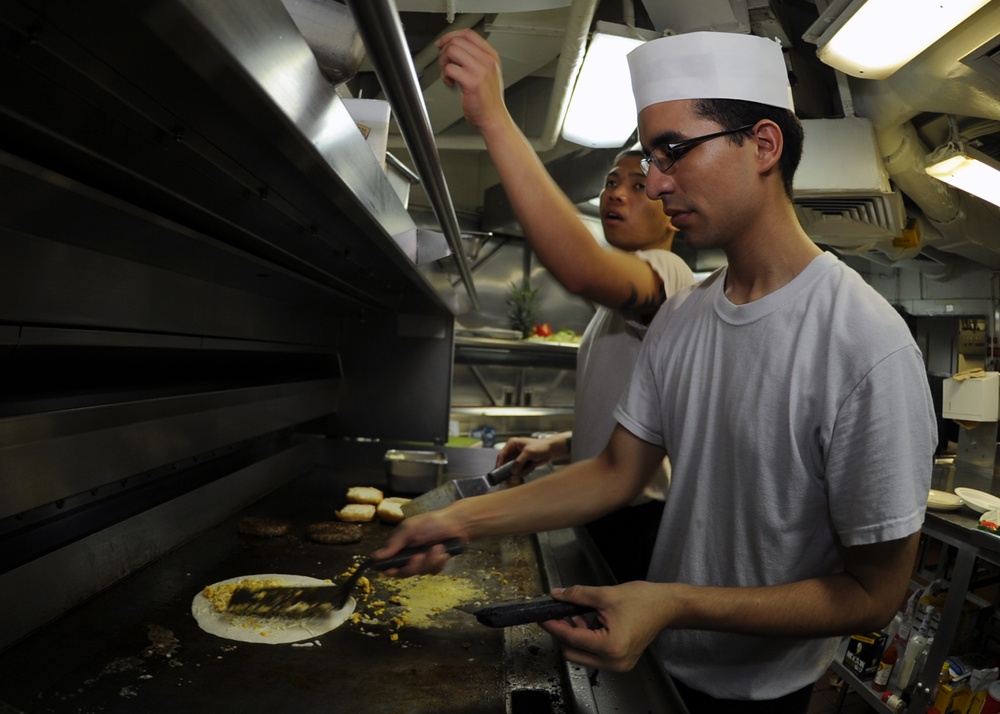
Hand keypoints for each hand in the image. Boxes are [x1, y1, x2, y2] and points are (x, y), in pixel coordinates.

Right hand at [372, 509, 468, 576]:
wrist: (456, 524)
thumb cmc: (430, 523)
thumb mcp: (410, 529)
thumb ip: (394, 543)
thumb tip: (374, 557)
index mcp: (399, 546)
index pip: (388, 563)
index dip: (389, 570)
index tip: (393, 570)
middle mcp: (409, 555)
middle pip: (404, 572)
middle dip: (413, 566)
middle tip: (420, 555)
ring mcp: (423, 561)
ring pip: (421, 572)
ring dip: (430, 561)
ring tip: (438, 548)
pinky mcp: (435, 564)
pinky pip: (434, 571)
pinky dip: (439, 562)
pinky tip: (444, 552)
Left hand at [436, 29, 508, 133]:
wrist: (493, 118)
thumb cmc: (488, 99)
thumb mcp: (487, 73)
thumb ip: (475, 58)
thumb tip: (453, 48)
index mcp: (491, 56)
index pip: (468, 34)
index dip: (450, 36)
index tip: (442, 44)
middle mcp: (487, 61)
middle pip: (457, 41)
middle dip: (444, 52)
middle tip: (445, 65)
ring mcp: (480, 71)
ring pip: (452, 51)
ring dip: (444, 63)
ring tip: (448, 75)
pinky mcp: (472, 82)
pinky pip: (450, 69)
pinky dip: (445, 76)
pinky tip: (451, 84)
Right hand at [495, 436, 556, 478]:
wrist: (551, 450)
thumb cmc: (540, 447)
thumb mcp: (528, 453)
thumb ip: (519, 462)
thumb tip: (513, 471)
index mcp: (512, 444)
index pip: (502, 455)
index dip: (499, 464)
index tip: (498, 472)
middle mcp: (513, 451)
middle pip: (506, 463)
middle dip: (510, 470)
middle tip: (509, 478)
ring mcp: (518, 458)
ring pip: (513, 469)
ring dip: (520, 471)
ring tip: (529, 466)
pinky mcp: (523, 463)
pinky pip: (520, 471)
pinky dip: (525, 471)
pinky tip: (532, 466)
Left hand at [540, 582, 668, 672]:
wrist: (666, 606)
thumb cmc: (644, 600)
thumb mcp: (606, 594)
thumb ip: (578, 595)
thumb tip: (557, 595)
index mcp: (611, 646)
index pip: (572, 638)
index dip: (554, 626)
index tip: (543, 617)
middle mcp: (614, 661)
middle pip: (573, 653)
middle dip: (564, 633)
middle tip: (558, 614)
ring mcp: (618, 664)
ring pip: (583, 655)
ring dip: (575, 636)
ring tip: (577, 615)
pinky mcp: (621, 661)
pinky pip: (595, 654)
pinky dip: (587, 639)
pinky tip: (588, 622)